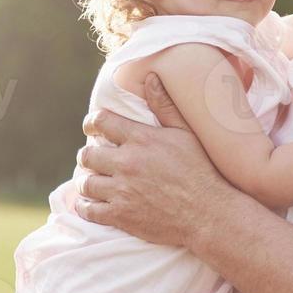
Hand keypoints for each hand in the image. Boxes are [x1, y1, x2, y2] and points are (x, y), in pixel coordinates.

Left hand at [74, 73, 232, 246]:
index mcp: (141, 139)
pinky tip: (87, 204)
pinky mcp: (121, 216)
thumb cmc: (201, 171)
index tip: (91, 127)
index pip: (101, 122)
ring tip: (91, 181)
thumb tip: (151, 77)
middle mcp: (127, 163)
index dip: (92, 122)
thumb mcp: (186, 133)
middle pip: (87, 154)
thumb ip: (165, 105)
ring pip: (85, 183)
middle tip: (93, 158)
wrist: (208, 213)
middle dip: (88, 155)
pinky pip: (89, 210)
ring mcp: (122, 191)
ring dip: (86, 181)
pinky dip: (84, 207)